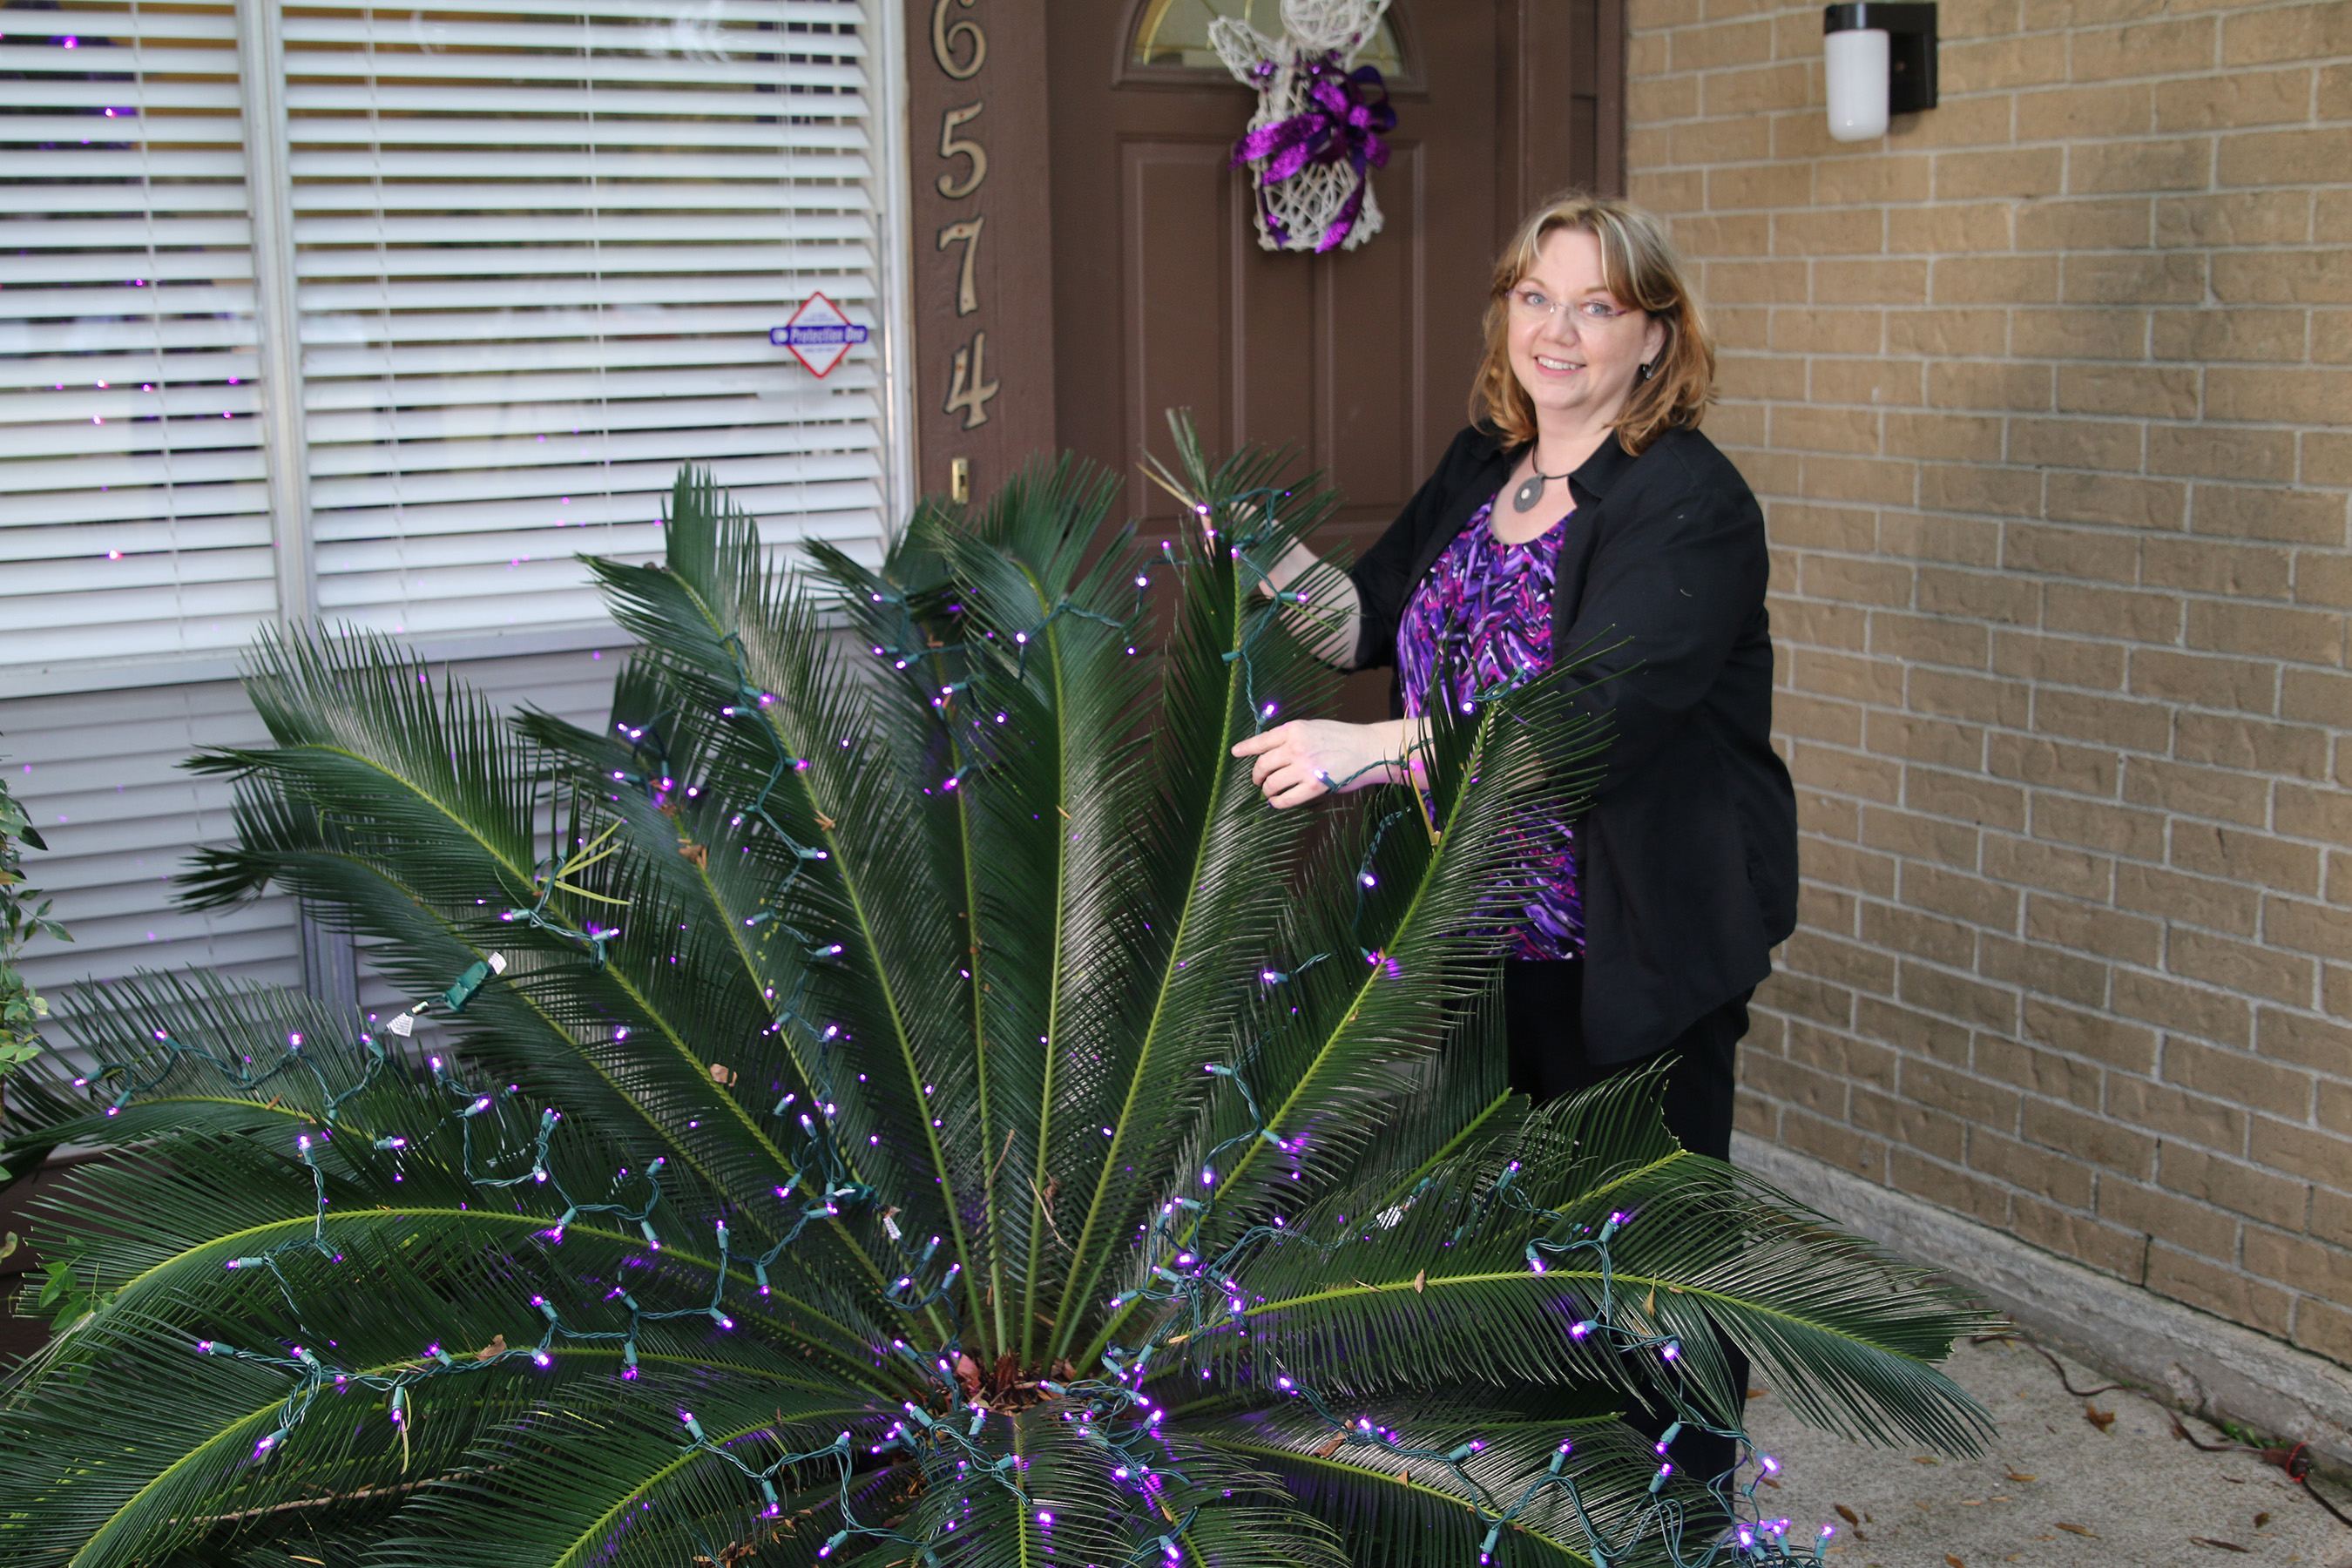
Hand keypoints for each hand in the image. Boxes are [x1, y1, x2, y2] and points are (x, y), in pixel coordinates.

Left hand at [1230, 718, 1408, 808]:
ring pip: (1271, 784)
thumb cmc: (1342, 739)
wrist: (1368, 749)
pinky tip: (1277, 802)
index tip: (1236, 752)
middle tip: (1258, 781)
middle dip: (1257, 776)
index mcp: (1294, 729)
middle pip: (1263, 765)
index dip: (1246, 747)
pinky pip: (1285, 799)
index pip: (1262, 740)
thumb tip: (1271, 752)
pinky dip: (1277, 803)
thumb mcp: (1313, 728)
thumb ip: (1292, 737)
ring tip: (1269, 792)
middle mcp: (1296, 747)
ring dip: (1267, 790)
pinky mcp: (1314, 786)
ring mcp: (1304, 767)